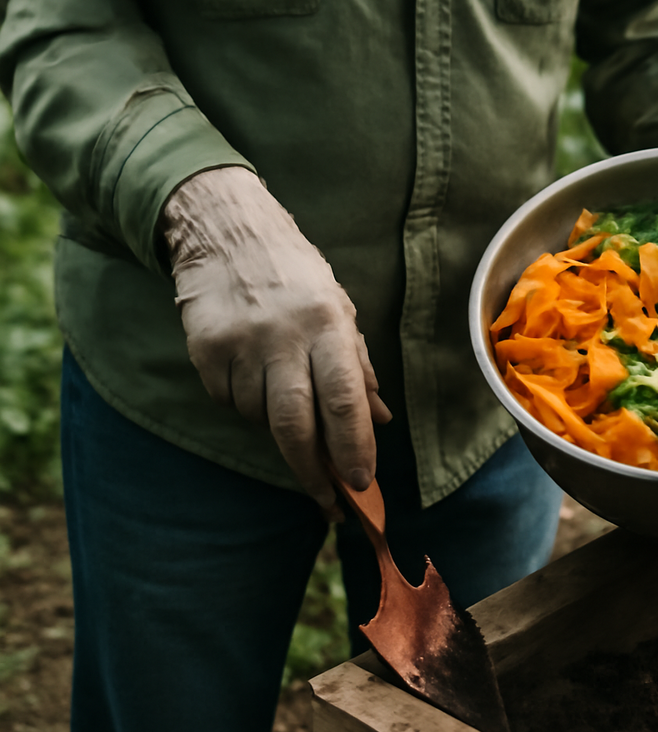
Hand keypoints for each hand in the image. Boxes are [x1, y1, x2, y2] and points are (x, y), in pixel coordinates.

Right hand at [162, 167, 391, 515]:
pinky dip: (246, 404)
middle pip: (296, 425)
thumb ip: (358, 366)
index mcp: (327, 323)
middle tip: (329, 500)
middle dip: (314, 472)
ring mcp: (239, 345)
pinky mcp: (204, 351)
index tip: (363, 484)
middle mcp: (282, 336)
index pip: (344, 400)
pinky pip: (229, 402)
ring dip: (279, 427)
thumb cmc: (295, 275)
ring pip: (261, 419)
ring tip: (284, 391)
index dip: (354, 448)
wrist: (226, 231)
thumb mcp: (339, 309)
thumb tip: (378, 421)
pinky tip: (252, 373)